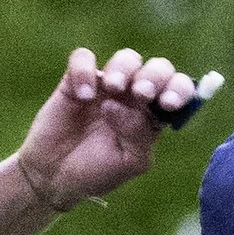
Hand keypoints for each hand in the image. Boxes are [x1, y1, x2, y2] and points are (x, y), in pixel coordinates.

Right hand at [14, 46, 217, 212]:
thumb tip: (125, 104)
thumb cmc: (96, 171)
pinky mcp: (76, 80)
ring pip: (127, 58)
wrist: (54, 176)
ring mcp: (106, 85)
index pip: (178, 91)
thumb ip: (139, 135)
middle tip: (141, 94)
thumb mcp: (128, 162)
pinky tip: (83, 96)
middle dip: (155, 76)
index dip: (179, 90)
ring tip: (112, 90)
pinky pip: (83, 58)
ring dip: (124, 68)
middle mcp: (134, 96)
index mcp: (153, 115)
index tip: (168, 104)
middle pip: (158, 68)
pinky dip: (84, 71)